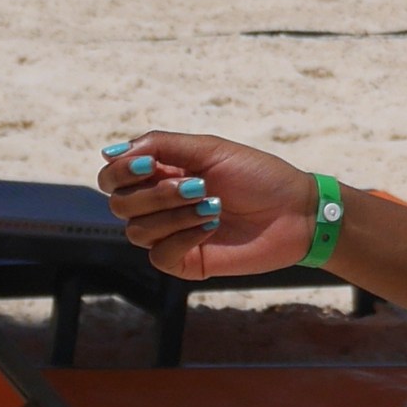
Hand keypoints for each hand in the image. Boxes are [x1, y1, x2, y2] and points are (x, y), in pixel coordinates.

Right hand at [96, 132, 317, 279]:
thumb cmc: (259, 176)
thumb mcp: (211, 150)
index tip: (149, 166)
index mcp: (162, 175)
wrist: (296, 211)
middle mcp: (160, 205)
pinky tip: (212, 227)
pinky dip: (184, 237)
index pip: (112, 178)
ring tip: (214, 205)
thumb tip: (110, 152)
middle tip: (199, 185)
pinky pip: (159, 255)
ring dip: (176, 214)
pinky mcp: (184, 260)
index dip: (119, 173)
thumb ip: (162, 145)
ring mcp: (170, 234)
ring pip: (137, 231)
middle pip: (120, 204)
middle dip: (157, 194)